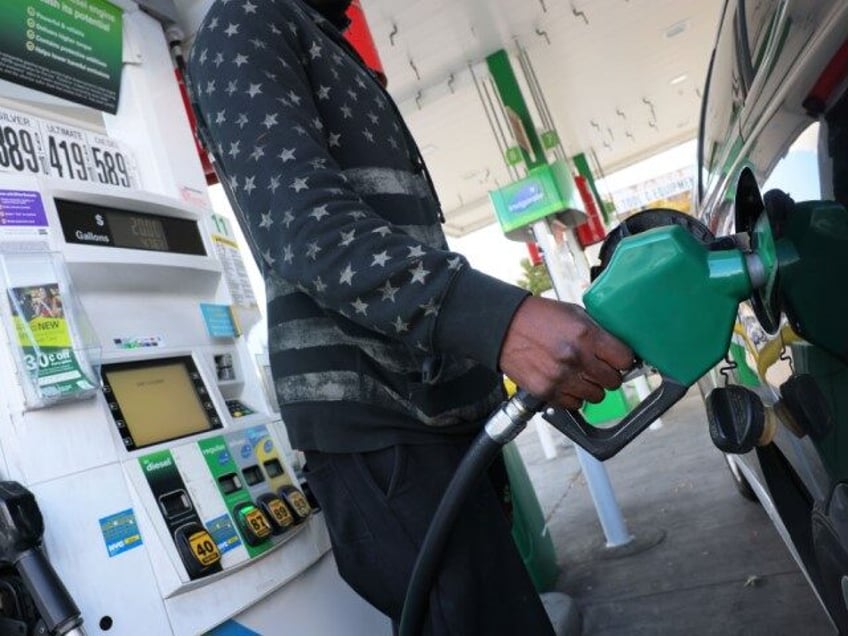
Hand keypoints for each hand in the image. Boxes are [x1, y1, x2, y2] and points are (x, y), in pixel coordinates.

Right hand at [499, 296, 633, 410]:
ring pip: (596, 396)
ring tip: (579, 374)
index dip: (622, 359)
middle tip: (598, 367)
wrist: (504, 327)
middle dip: (608, 374)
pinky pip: (574, 404)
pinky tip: (566, 382)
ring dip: (591, 387)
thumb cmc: (538, 317)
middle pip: (613, 381)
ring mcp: (561, 377)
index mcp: (586, 335)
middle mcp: (576, 358)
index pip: (624, 359)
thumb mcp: (573, 313)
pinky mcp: (547, 391)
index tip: (618, 359)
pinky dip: (573, 396)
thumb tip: (618, 348)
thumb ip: (597, 331)